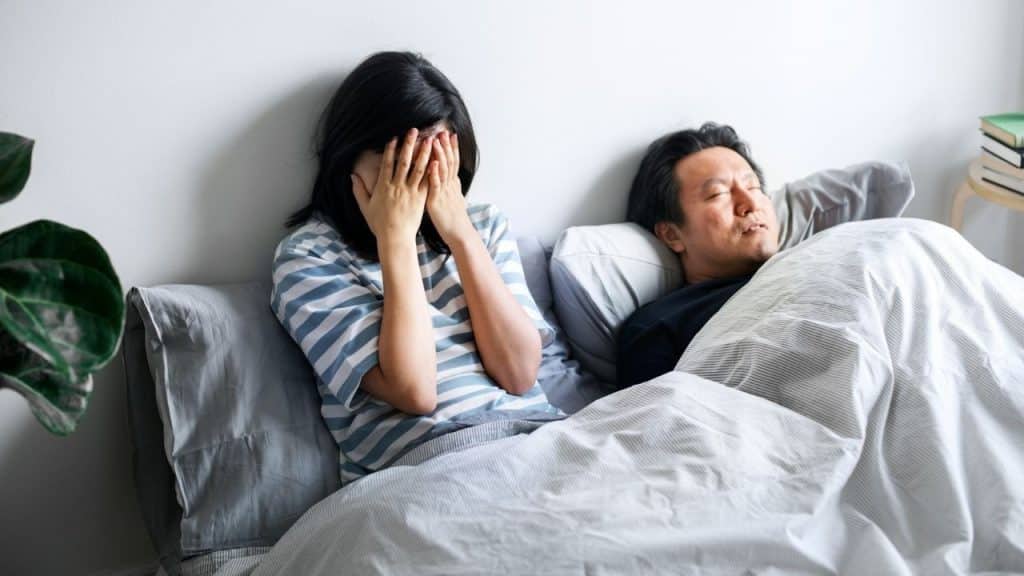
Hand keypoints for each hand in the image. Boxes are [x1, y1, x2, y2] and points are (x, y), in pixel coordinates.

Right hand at [352, 128, 433, 243]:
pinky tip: (438, 160)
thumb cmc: (379, 224)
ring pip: (418, 169)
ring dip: (424, 153)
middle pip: (404, 161)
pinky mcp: (420, 199)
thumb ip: (359, 190)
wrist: (395, 238)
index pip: (387, 164)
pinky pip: (427, 182)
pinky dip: (432, 170)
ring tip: (430, 140)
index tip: (395, 137)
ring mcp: (410, 192)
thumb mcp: (365, 207)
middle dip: (409, 144)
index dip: (391, 149)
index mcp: (383, 187)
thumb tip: (352, 176)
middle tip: (414, 130)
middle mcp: (397, 187)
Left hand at [427, 132, 474, 245]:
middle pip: (449, 161)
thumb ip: (451, 187)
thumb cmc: (455, 219)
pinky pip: (435, 185)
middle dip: (446, 146)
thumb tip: (452, 178)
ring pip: (442, 170)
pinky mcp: (437, 200)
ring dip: (439, 155)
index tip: (450, 134)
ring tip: (436, 141)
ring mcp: (444, 192)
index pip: (453, 161)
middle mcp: (450, 185)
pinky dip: (434, 173)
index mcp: (452, 184)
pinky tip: (431, 164)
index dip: (452, 147)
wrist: (459, 233)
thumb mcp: (455, 199)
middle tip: (443, 131)